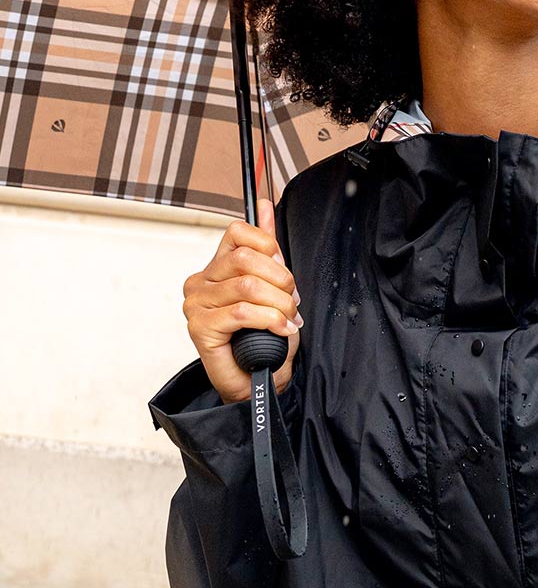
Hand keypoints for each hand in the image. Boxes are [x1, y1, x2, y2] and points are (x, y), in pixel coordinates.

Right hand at [182, 196, 301, 403]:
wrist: (259, 380)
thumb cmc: (264, 339)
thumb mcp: (273, 287)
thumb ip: (267, 249)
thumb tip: (266, 207)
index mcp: (216, 267)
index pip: (237, 232)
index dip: (267, 245)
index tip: (281, 269)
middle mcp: (200, 282)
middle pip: (245, 258)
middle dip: (280, 280)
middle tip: (291, 301)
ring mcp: (196, 304)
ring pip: (247, 285)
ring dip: (279, 304)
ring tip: (287, 319)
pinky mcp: (200, 327)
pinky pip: (242, 311)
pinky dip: (269, 319)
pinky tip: (279, 329)